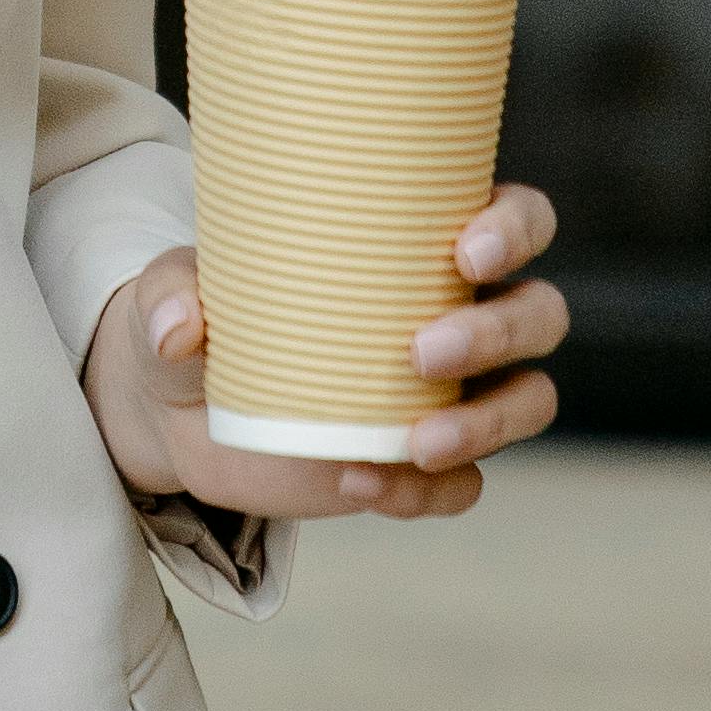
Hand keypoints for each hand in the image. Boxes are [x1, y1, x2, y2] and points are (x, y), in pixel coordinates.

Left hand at [82, 184, 566, 524]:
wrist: (177, 409)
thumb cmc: (200, 313)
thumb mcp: (173, 289)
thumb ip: (171, 296)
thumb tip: (180, 329)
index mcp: (421, 245)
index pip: (516, 220)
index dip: (516, 229)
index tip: (464, 251)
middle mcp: (456, 312)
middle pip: (539, 314)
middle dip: (499, 333)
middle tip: (421, 351)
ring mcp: (449, 393)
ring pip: (528, 400)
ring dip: (489, 422)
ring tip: (415, 443)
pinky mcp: (422, 464)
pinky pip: (463, 484)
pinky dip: (427, 490)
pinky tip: (361, 481)